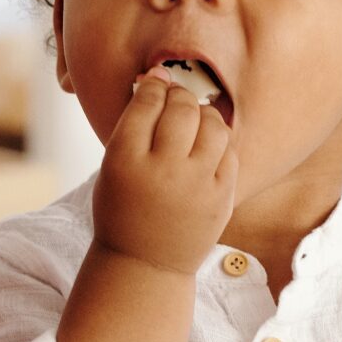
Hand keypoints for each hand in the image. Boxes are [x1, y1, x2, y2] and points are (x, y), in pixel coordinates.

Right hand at [90, 76, 235, 275]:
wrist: (145, 264)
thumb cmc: (123, 209)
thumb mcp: (112, 166)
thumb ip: (134, 124)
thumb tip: (160, 77)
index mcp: (125, 160)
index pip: (147, 101)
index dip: (153, 85)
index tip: (155, 84)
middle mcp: (162, 171)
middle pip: (182, 108)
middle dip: (179, 95)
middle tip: (174, 101)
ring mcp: (196, 186)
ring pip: (213, 124)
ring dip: (204, 115)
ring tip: (193, 123)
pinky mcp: (222, 199)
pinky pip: (229, 152)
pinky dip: (218, 143)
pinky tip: (205, 149)